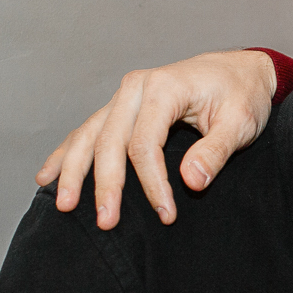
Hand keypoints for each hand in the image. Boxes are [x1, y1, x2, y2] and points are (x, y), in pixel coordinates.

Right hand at [35, 49, 277, 230]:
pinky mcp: (122, 107)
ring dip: (74, 171)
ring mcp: (125, 96)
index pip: (145, 144)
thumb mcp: (241, 122)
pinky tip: (48, 176)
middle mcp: (136, 88)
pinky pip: (88, 130)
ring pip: (89, 135)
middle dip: (105, 184)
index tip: (166, 215)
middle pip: (109, 141)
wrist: (242, 71)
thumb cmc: (243, 94)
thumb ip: (216, 151)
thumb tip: (191, 182)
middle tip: (106, 221)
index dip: (151, 183)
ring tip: (64, 204)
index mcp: (164, 88)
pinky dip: (68, 153)